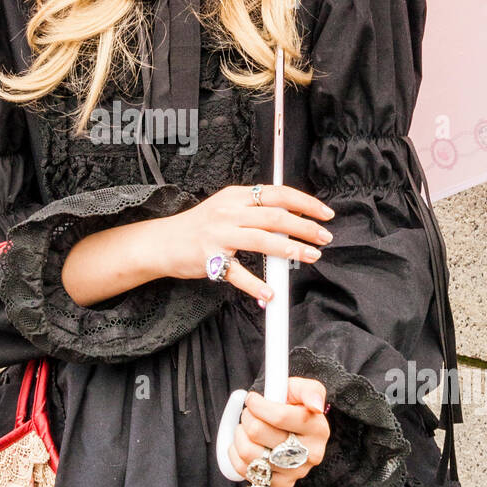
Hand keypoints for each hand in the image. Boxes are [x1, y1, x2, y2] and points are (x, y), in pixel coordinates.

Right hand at [157, 183, 334, 302]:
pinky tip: (270, 294)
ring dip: (290, 250)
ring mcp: (218, 235)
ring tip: (310, 256)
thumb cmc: (199, 227)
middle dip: (304, 226)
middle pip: (274, 216)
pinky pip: (236, 274)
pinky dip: (255, 285)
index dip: (304, 202)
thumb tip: (292, 217)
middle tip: (324, 237)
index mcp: (235, 196)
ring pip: (261, 240)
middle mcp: (228, 212)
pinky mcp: (209, 259)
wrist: (161, 242)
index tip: (325, 213)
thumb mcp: (226, 207)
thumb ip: (255, 210)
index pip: (276, 193)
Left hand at [227, 376, 329, 486]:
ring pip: (249, 452)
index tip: (252, 399)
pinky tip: (244, 443)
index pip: (279, 417)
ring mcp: (296, 472)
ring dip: (239, 435)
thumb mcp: (302, 390)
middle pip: (259, 432)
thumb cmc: (294, 406)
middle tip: (250, 413)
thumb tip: (315, 405)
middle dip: (248, 417)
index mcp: (318, 428)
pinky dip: (236, 454)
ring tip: (245, 428)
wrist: (291, 429)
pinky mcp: (281, 484)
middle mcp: (310, 454)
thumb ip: (310, 390)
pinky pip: (246, 471)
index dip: (258, 405)